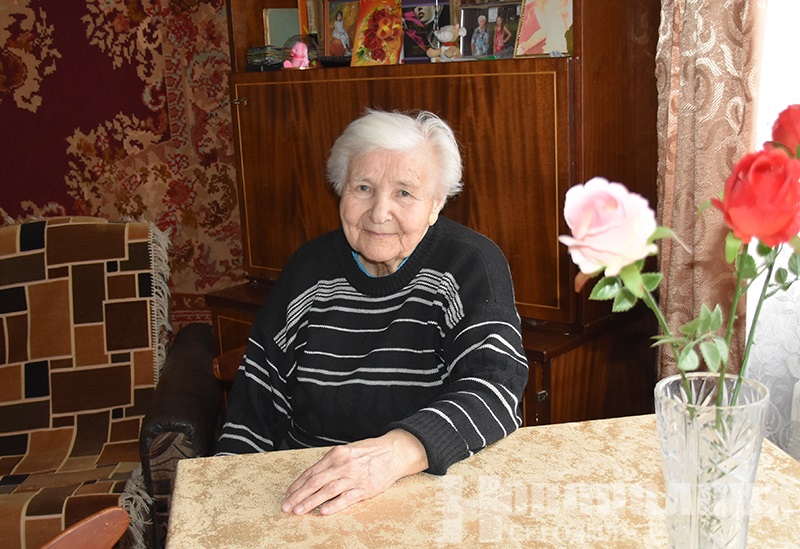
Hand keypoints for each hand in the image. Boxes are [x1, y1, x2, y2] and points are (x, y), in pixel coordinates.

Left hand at [281, 429, 427, 515]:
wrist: (395, 451)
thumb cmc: (370, 452)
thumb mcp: (347, 451)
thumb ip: (331, 463)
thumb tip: (312, 477)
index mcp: (336, 454)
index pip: (311, 471)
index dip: (297, 485)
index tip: (287, 495)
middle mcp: (343, 465)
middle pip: (315, 482)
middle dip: (298, 495)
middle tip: (286, 506)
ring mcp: (355, 477)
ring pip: (328, 490)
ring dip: (311, 502)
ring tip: (299, 511)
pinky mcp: (366, 488)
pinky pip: (347, 498)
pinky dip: (334, 505)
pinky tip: (323, 511)